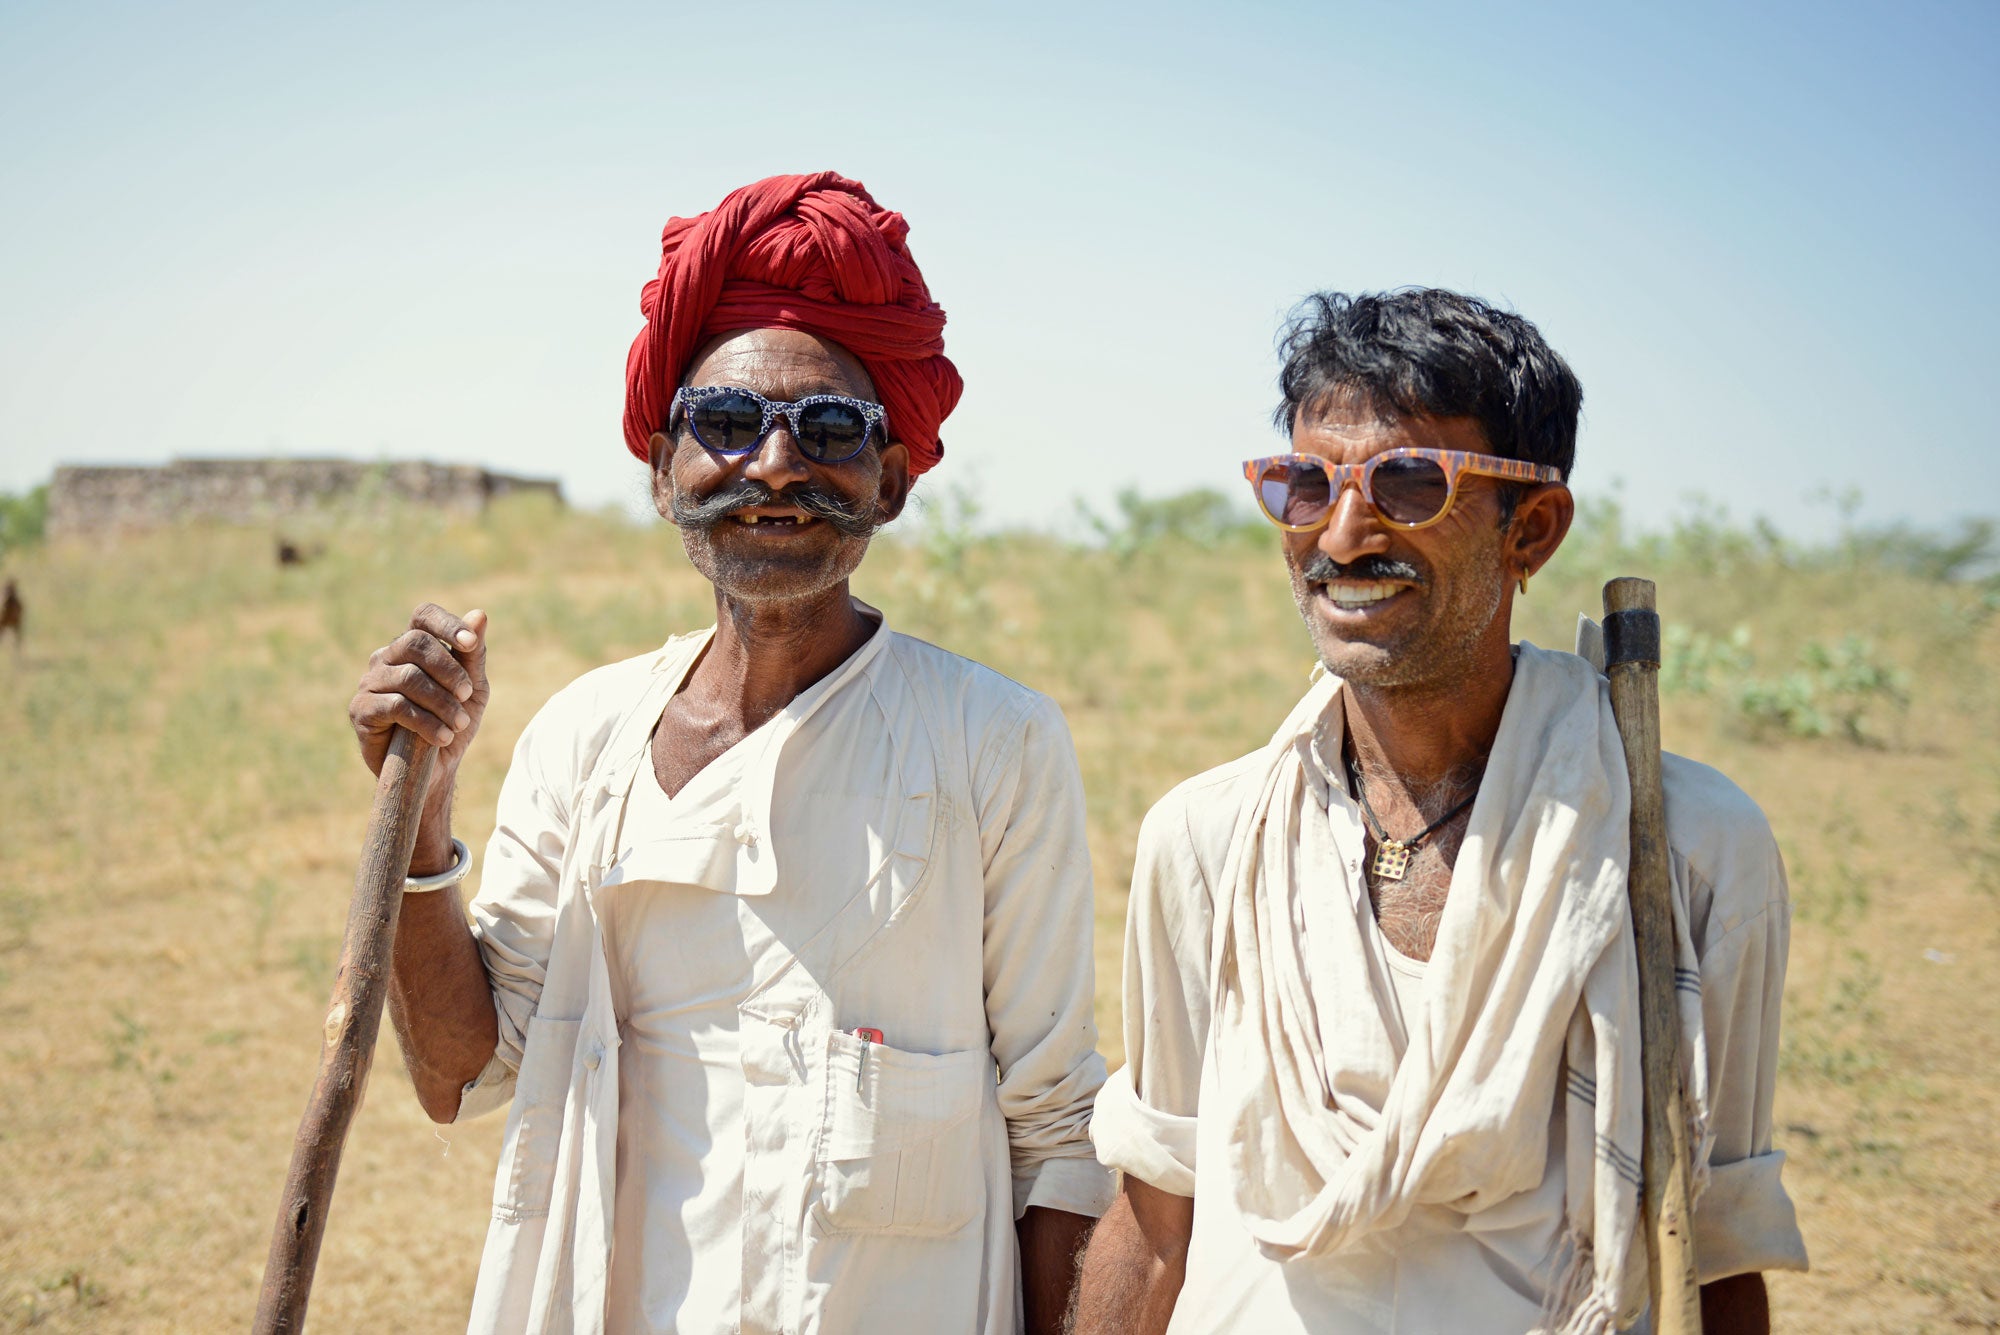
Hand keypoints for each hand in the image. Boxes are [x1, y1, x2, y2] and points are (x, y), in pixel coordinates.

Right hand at [349, 605, 490, 810]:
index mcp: (413, 646)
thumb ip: (473, 654)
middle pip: (415, 643)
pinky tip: (442, 737)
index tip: (470, 644)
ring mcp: (370, 682)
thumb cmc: (453, 722)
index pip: (423, 616)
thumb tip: (480, 615)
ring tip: (459, 723)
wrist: (436, 769)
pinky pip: (396, 706)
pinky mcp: (361, 710)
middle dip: (448, 669)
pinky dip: (426, 722)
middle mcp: (387, 657)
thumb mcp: (472, 689)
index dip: (446, 624)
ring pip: (408, 677)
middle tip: (466, 694)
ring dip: (442, 702)